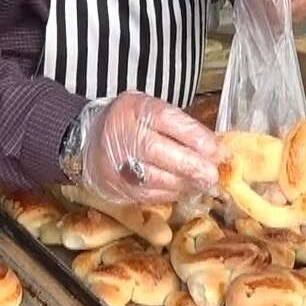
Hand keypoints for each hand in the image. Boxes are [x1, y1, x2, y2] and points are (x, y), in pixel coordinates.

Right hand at [75, 91, 220, 204]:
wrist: (87, 140)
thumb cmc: (129, 123)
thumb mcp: (151, 110)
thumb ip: (180, 125)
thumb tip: (215, 147)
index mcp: (136, 110)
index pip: (167, 120)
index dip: (194, 136)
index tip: (217, 149)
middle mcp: (124, 136)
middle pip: (159, 151)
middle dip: (191, 165)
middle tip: (213, 174)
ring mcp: (118, 164)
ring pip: (155, 178)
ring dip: (184, 183)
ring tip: (204, 183)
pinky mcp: (118, 188)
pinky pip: (149, 194)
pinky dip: (171, 193)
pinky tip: (185, 189)